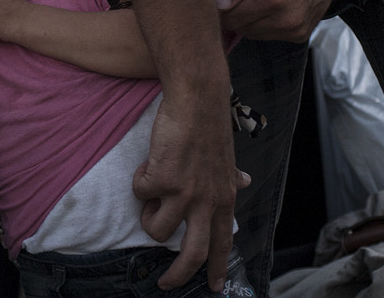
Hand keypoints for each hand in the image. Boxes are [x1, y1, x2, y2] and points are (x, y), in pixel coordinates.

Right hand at [132, 92, 247, 289]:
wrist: (197, 104)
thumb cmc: (209, 129)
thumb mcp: (227, 159)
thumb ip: (231, 177)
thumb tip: (244, 180)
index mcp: (223, 200)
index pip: (223, 244)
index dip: (218, 269)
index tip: (215, 287)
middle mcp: (206, 202)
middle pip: (193, 253)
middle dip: (177, 275)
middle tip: (165, 284)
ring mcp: (183, 193)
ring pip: (157, 228)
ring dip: (148, 216)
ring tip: (150, 194)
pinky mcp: (161, 180)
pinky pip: (139, 192)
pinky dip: (139, 180)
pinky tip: (149, 163)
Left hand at [216, 0, 346, 41]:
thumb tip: (219, 3)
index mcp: (271, 0)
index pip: (230, 19)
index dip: (221, 8)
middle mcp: (285, 21)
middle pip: (241, 28)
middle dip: (236, 13)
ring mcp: (295, 30)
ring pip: (254, 34)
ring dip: (250, 20)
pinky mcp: (302, 35)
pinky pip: (271, 35)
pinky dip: (265, 24)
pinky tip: (273, 6)